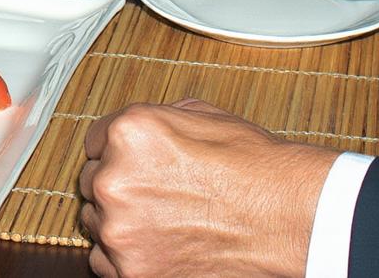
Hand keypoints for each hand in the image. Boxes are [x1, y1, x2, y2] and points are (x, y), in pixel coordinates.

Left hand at [77, 99, 334, 277]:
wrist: (287, 219)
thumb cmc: (254, 170)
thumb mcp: (201, 117)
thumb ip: (155, 121)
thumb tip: (139, 131)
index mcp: (128, 133)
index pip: (94, 141)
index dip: (117, 152)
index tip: (133, 164)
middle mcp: (115, 179)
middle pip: (92, 182)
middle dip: (118, 186)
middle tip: (154, 194)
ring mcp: (121, 230)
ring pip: (96, 223)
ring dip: (120, 222)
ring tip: (163, 221)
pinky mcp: (132, 272)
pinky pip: (105, 262)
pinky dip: (125, 257)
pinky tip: (159, 246)